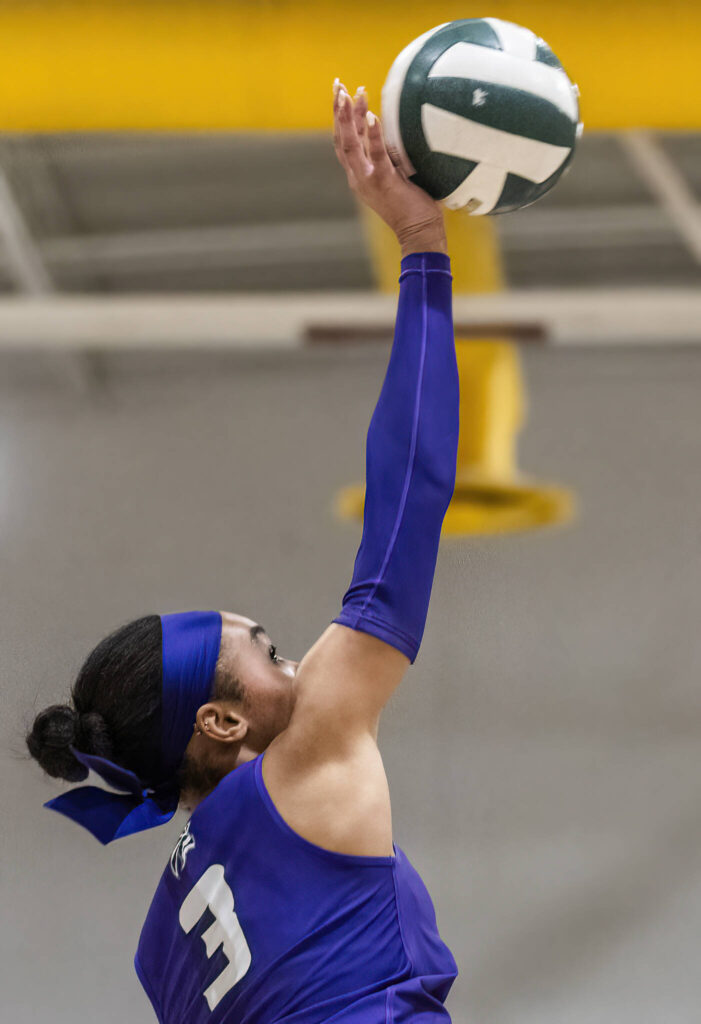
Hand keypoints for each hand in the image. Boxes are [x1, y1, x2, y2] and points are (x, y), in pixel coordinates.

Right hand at [332, 79, 445, 246]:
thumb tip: (403, 131)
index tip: (343, 93)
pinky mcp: (384, 181)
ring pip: (350, 144)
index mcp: (359, 175)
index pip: (344, 142)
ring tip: (347, 93)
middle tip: (337, 85)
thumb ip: (393, 156)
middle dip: (337, 111)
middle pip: (340, 139)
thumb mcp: (399, 176)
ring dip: (347, 117)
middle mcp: (358, 177)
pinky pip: (376, 155)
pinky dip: (373, 135)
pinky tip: (372, 115)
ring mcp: (368, 180)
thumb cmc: (415, 206)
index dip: (341, 118)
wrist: (418, 233)